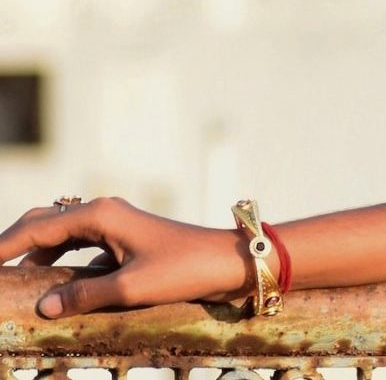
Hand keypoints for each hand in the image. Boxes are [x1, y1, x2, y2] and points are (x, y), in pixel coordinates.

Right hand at [0, 197, 251, 317]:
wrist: (229, 261)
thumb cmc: (184, 269)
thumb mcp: (131, 288)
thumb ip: (84, 295)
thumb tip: (44, 306)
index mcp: (100, 215)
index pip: (36, 228)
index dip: (4, 246)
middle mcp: (104, 213)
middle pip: (44, 224)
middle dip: (14, 244)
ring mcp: (115, 225)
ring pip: (61, 235)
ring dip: (36, 254)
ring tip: (13, 278)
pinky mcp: (124, 240)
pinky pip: (81, 248)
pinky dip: (60, 262)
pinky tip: (52, 285)